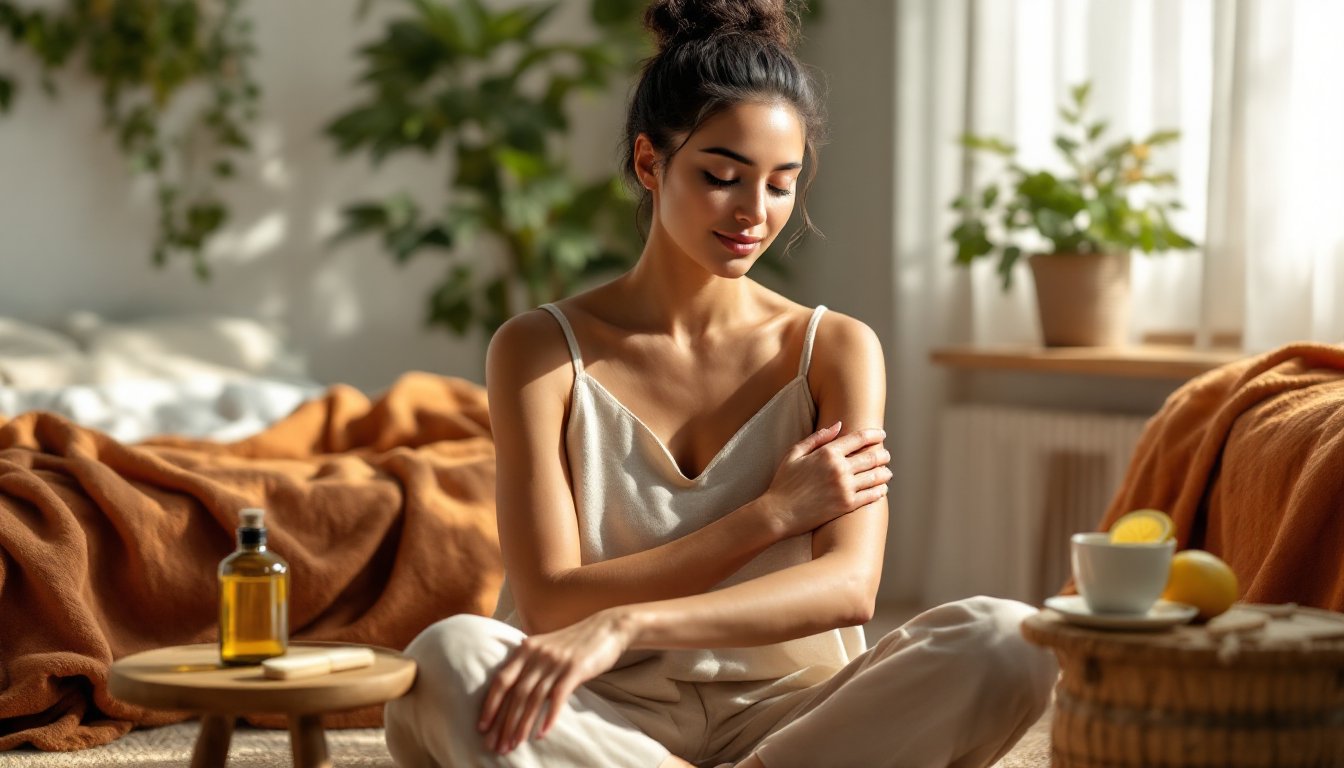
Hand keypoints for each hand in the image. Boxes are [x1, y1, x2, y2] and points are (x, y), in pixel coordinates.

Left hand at [478, 608, 633, 754]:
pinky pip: (558, 696)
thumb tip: (512, 692)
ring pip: (534, 698)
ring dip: (522, 725)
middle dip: (504, 723)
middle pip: (515, 693)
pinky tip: (542, 734)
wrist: (606, 628)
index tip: (482, 727)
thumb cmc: (574, 643)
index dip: (490, 705)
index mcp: (526, 648)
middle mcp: (538, 654)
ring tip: (515, 744)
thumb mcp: (546, 647)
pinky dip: (549, 717)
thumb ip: (529, 663)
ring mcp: (556, 661)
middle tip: (497, 745)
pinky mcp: (575, 669)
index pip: (501, 680)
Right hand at [759, 421, 889, 537]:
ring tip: (887, 472)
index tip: (881, 435)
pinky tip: (882, 489)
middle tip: (886, 454)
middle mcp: (840, 468)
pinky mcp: (847, 505)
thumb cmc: (784, 482)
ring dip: (885, 472)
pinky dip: (880, 491)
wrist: (779, 513)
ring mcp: (845, 487)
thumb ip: (817, 438)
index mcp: (827, 453)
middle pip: (872, 457)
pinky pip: (871, 495)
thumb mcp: (794, 453)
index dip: (874, 435)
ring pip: (875, 476)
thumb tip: (839, 425)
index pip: (859, 438)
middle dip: (882, 454)